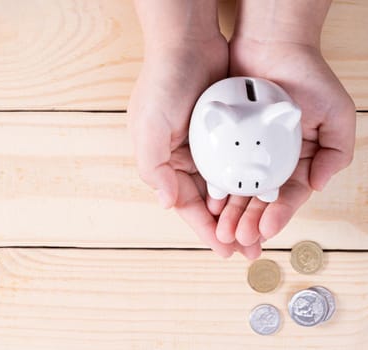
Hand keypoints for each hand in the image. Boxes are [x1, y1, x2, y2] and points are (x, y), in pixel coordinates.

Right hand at [128, 37, 261, 258]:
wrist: (187, 44)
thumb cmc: (161, 84)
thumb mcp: (148, 129)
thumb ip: (153, 169)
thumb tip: (165, 204)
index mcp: (161, 163)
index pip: (185, 205)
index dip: (205, 230)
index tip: (225, 250)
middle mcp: (181, 159)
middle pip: (206, 202)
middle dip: (225, 226)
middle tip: (248, 248)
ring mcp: (203, 146)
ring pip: (223, 187)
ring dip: (238, 209)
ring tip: (258, 230)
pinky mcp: (221, 133)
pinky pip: (235, 164)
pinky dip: (244, 182)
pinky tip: (258, 195)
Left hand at [214, 38, 355, 246]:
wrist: (271, 46)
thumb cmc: (306, 77)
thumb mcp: (336, 114)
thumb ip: (336, 151)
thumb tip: (319, 184)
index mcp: (298, 160)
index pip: (288, 196)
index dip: (278, 215)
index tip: (266, 231)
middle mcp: (272, 160)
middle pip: (260, 200)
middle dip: (250, 222)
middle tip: (239, 239)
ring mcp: (248, 151)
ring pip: (238, 190)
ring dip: (232, 213)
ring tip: (224, 231)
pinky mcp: (227, 141)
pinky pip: (219, 169)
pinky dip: (216, 188)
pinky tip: (210, 203)